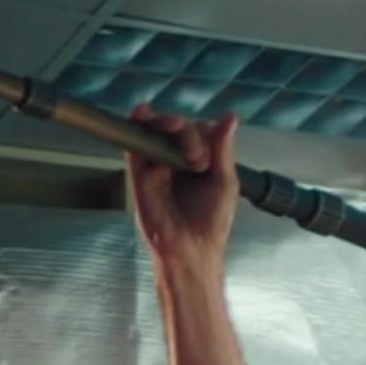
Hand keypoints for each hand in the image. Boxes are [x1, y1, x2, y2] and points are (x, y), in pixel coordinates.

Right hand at [122, 107, 240, 273]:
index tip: (208, 158)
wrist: (191, 250)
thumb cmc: (210, 222)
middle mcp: (177, 160)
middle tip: (194, 157)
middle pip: (177, 128)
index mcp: (200, 160)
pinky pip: (135, 147)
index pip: (199, 130)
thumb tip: (229, 117)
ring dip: (164, 124)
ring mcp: (158, 166)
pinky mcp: (140, 176)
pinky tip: (141, 114)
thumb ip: (223, 148)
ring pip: (157, 132)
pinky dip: (137, 129)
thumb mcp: (225, 181)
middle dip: (185, 131)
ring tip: (172, 129)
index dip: (202, 134)